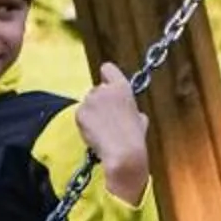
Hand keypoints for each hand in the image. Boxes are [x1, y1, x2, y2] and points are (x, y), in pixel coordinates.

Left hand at [79, 62, 150, 204]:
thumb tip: (133, 114)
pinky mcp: (79, 113)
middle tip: (106, 118)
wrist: (122, 152)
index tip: (108, 87)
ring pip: (87, 104)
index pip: (108, 68)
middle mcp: (104, 89)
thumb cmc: (135, 137)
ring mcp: (90, 100)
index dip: (107, 77)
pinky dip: (85, 124)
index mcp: (121, 87)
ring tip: (101, 130)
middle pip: (96, 90)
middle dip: (99, 102)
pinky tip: (94, 134)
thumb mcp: (140, 119)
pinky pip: (81, 116)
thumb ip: (132, 110)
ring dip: (91, 113)